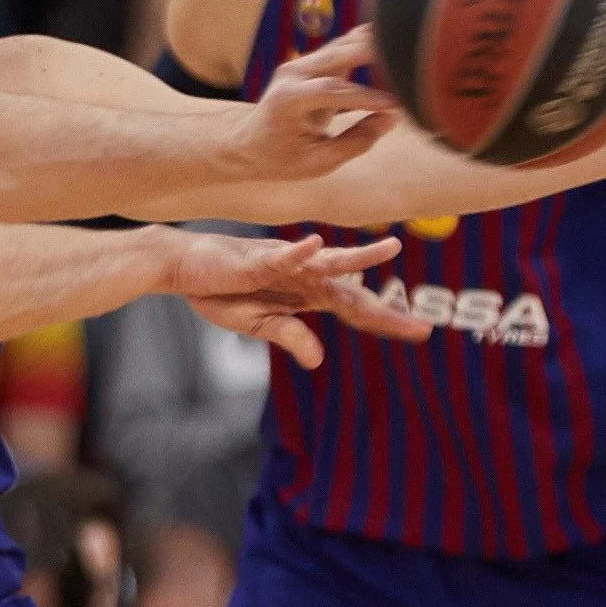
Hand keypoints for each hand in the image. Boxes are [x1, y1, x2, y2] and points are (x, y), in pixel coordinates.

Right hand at [173, 232, 421, 369]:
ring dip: (360, 255)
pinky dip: (299, 250)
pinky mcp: (259, 258)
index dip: (386, 321)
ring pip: (329, 262)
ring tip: (391, 247)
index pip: (355, 310)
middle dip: (385, 311)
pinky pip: (283, 255)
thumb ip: (290, 336)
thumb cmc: (220, 290)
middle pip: (353, 294)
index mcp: (307, 294)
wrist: (184, 267)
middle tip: (422, 327)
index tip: (420, 333)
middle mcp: (305, 277)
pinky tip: (316, 245)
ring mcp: (286, 264)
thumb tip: (318, 360)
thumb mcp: (256, 325)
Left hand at [227, 28, 401, 181]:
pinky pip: (345, 47)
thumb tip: (391, 119)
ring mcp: (301, 63)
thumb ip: (353, 143)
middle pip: (341, 53)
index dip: (368, 97)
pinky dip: (370, 46)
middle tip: (414, 59)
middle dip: (377, 55)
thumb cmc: (281, 159)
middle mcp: (292, 73)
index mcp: (288, 100)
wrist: (248, 143)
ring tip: (412, 50)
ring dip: (377, 46)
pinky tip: (398, 46)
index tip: (398, 105)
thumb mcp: (316, 163)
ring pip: (345, 44)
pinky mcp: (312, 62)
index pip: (334, 91)